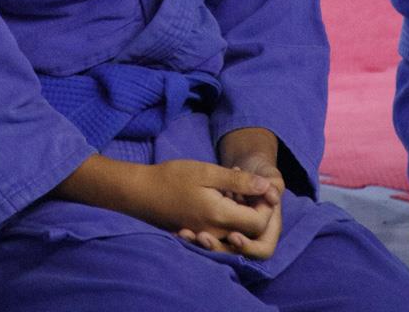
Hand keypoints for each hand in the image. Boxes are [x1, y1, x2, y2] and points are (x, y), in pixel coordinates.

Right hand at [132, 158, 278, 242]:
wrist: (142, 192)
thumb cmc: (173, 177)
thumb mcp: (207, 172)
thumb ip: (238, 182)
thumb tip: (267, 187)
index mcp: (220, 216)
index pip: (258, 222)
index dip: (265, 206)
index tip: (260, 186)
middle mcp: (216, 233)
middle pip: (250, 230)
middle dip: (255, 208)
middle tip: (247, 185)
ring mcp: (207, 236)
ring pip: (237, 231)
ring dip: (242, 211)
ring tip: (232, 188)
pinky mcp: (199, 235)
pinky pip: (223, 232)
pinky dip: (228, 216)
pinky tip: (220, 196)